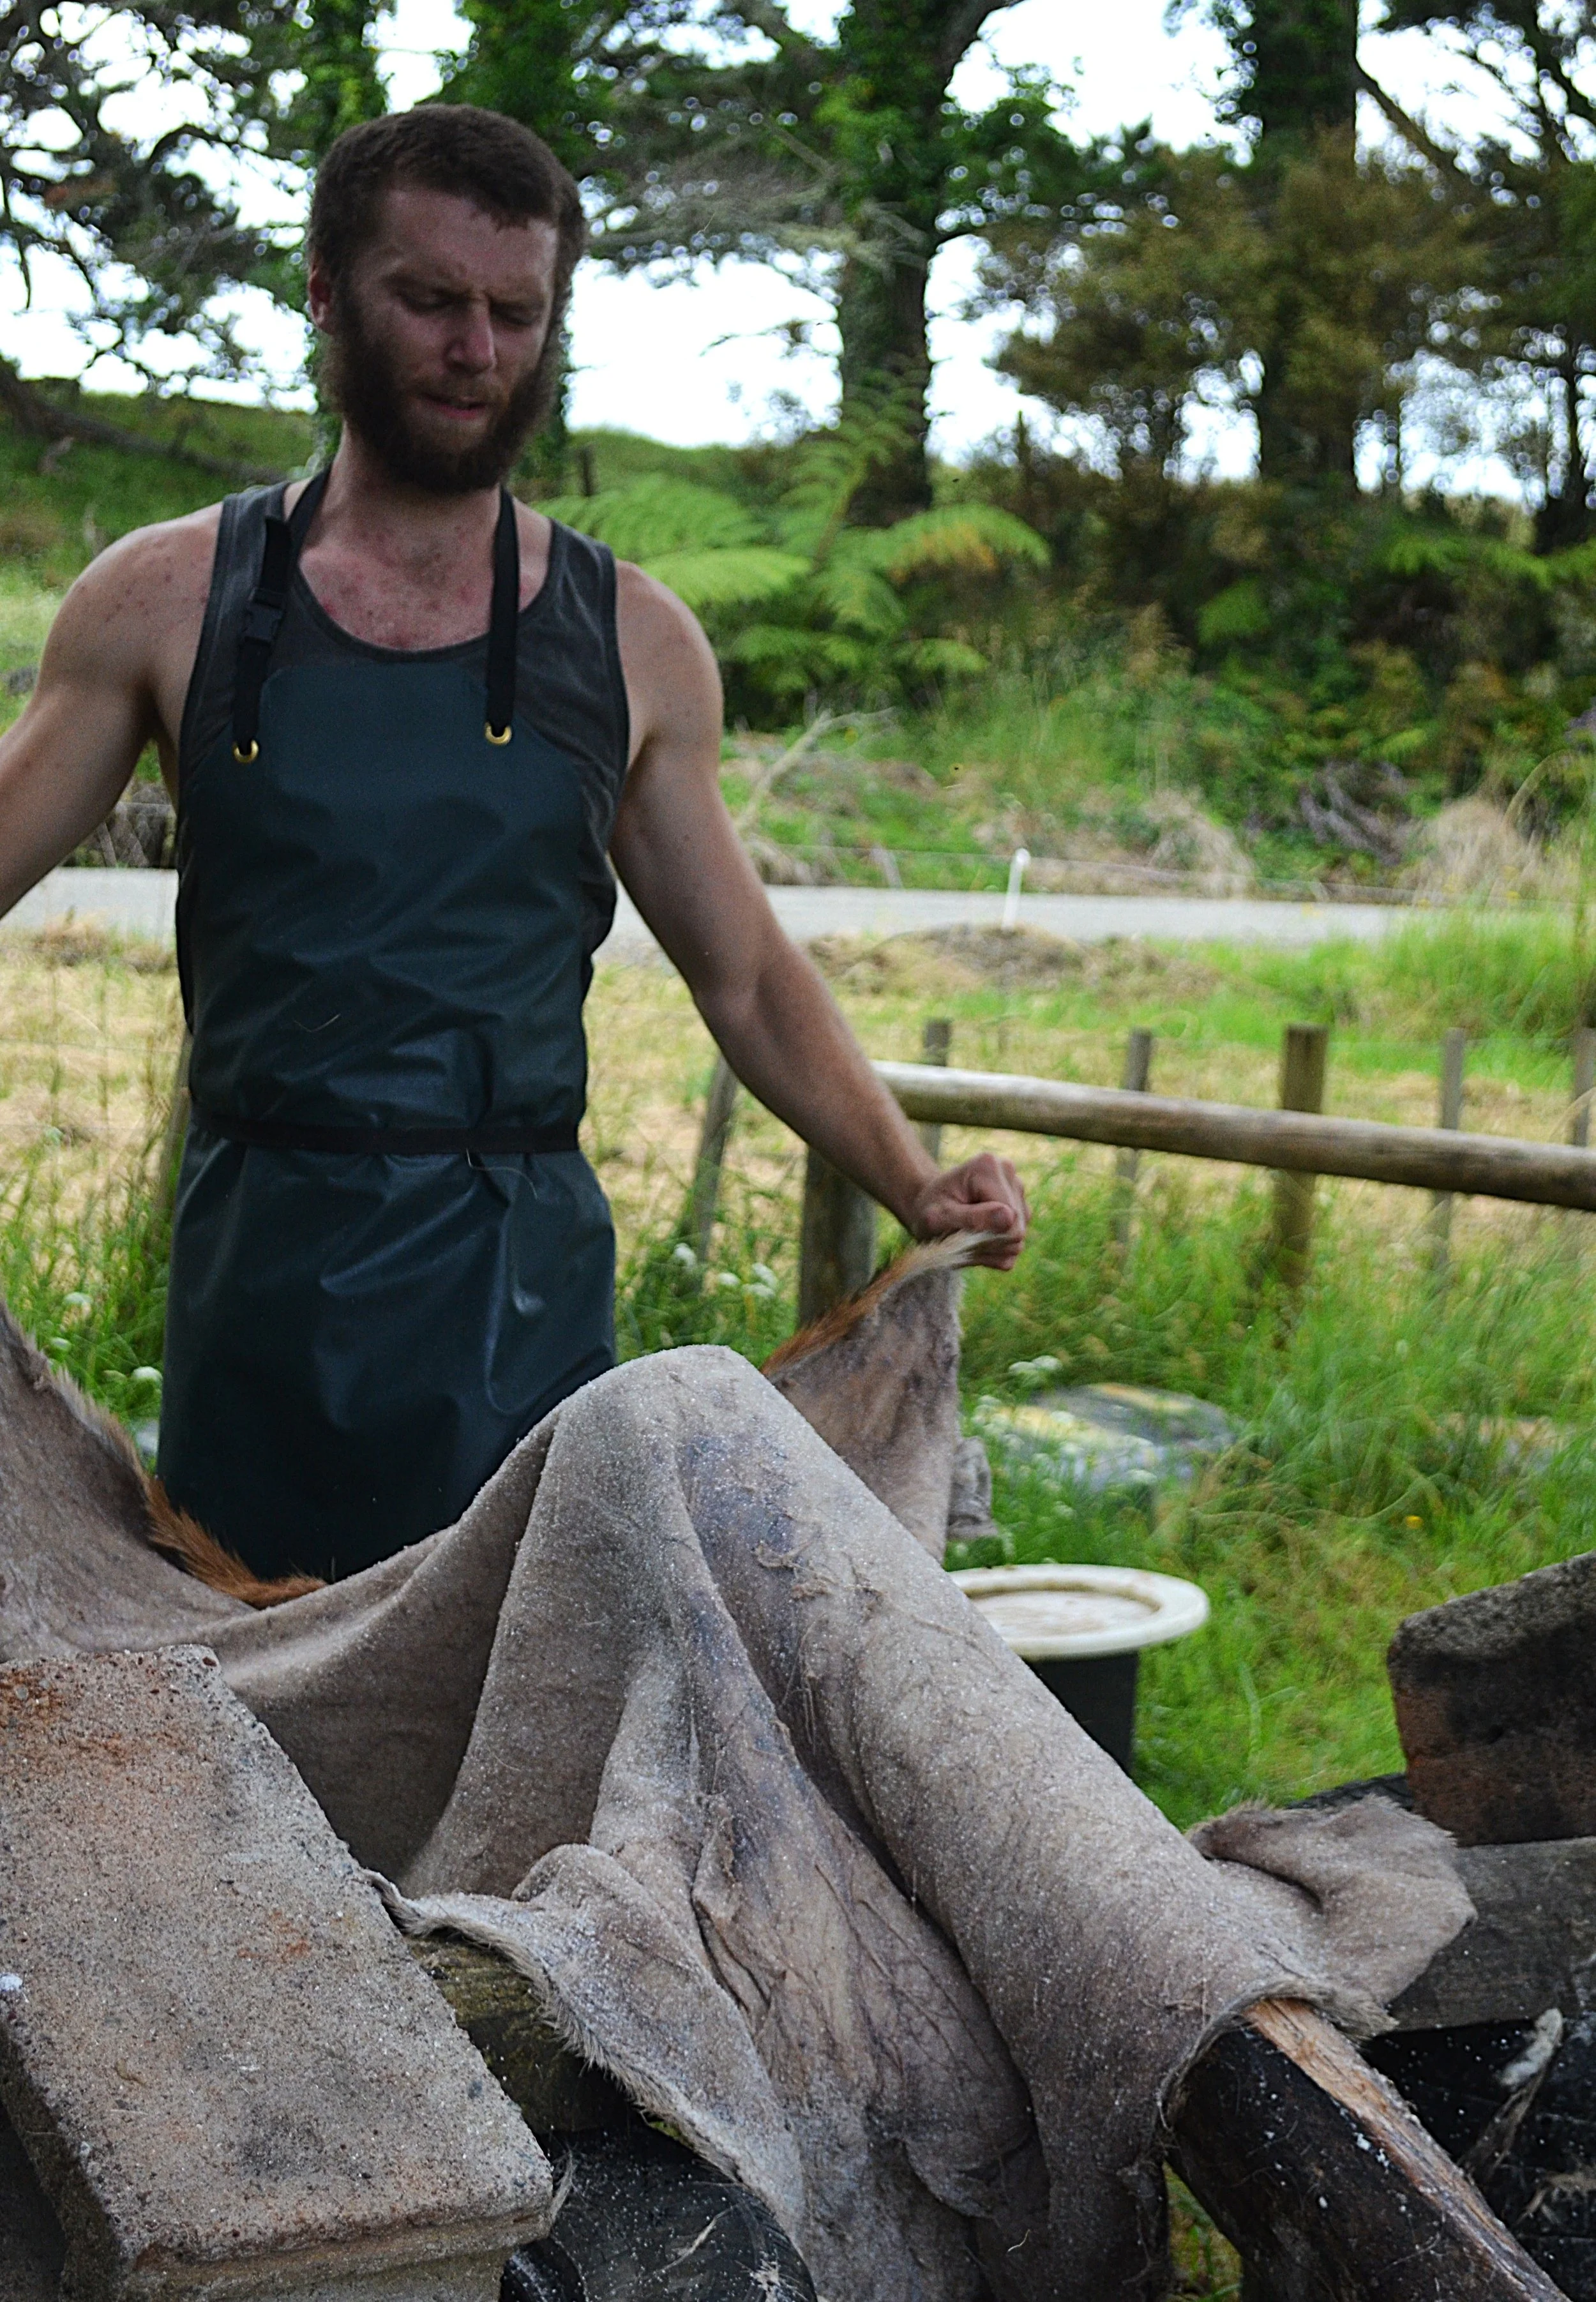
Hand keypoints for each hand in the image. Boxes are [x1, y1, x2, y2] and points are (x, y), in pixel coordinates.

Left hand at [907, 1152, 1029, 1269]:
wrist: (930, 1208)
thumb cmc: (929, 1210)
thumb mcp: (938, 1218)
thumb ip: (972, 1219)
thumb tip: (1009, 1217)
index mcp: (988, 1167)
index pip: (1008, 1217)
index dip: (985, 1234)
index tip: (958, 1230)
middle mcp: (1009, 1173)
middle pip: (1016, 1230)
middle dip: (987, 1242)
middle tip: (960, 1236)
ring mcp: (1018, 1191)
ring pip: (1017, 1240)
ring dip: (990, 1247)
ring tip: (966, 1235)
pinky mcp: (1021, 1210)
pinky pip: (1015, 1245)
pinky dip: (994, 1250)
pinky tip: (977, 1237)